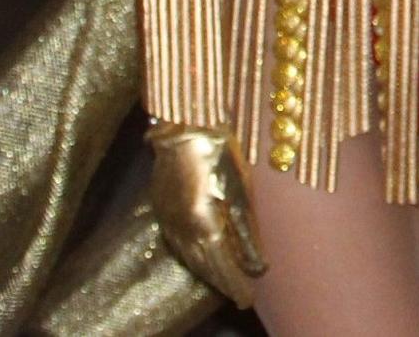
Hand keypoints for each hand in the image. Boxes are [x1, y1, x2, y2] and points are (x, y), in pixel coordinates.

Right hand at [146, 121, 267, 307]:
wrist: (186, 119)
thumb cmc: (222, 147)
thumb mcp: (241, 187)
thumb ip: (247, 230)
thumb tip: (259, 267)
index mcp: (203, 223)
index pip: (222, 266)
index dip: (235, 284)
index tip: (248, 300)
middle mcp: (180, 227)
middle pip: (204, 265)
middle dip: (223, 283)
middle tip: (241, 298)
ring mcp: (166, 217)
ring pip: (189, 256)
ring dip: (207, 272)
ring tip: (226, 283)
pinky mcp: (159, 205)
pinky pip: (177, 241)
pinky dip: (193, 256)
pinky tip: (202, 257)